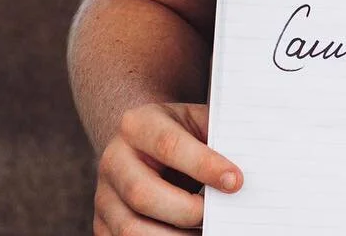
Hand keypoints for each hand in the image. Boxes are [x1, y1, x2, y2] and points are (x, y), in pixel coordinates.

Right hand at [94, 102, 241, 232]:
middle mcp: (113, 160)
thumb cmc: (178, 131)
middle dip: (186, 210)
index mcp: (137, 124)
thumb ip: (214, 135)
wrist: (141, 141)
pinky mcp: (102, 224)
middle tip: (217, 215)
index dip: (204, 165)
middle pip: (142, 194)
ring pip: (130, 229)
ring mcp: (103, 196)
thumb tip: (243, 164)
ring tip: (205, 231)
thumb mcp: (194, 120)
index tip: (235, 182)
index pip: (169, 146)